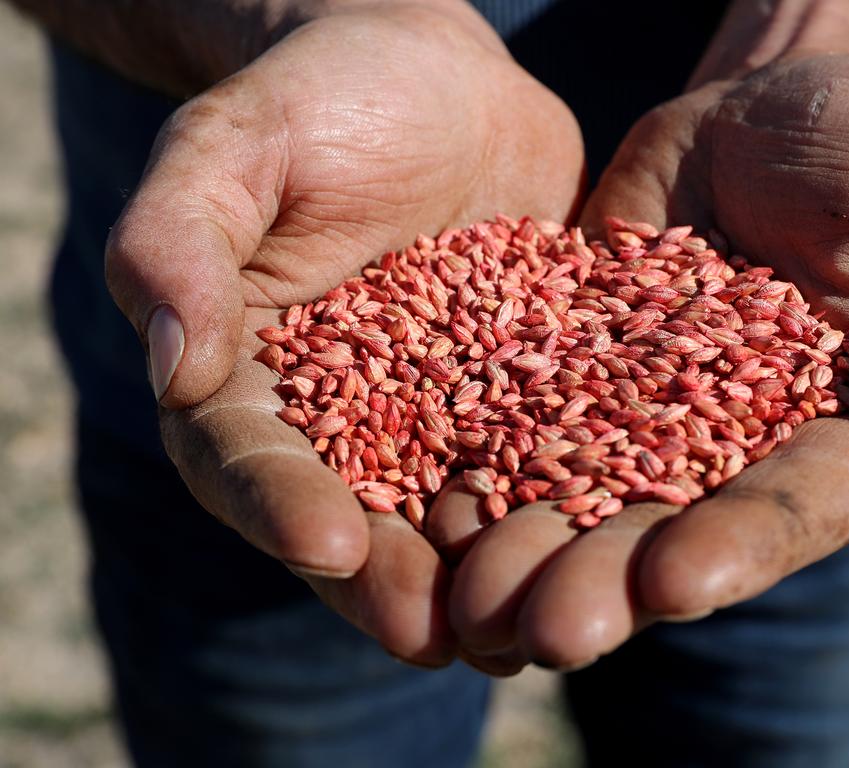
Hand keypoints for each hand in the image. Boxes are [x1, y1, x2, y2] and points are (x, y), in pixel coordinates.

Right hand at [105, 4, 584, 664]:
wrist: (436, 77)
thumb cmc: (318, 95)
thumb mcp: (234, 146)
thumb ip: (180, 242)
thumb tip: (172, 368)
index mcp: (256, 375)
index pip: (251, 460)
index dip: (280, 507)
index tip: (329, 543)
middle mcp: (346, 416)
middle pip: (357, 515)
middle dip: (391, 579)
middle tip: (436, 636)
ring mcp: (440, 411)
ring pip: (452, 508)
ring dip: (483, 575)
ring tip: (526, 630)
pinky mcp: (522, 391)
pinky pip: (543, 453)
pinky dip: (566, 501)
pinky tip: (603, 542)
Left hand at [435, 53, 848, 671]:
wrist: (785, 112)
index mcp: (847, 434)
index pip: (800, 505)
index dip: (740, 546)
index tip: (675, 583)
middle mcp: (738, 446)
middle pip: (672, 528)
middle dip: (609, 582)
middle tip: (547, 633)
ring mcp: (649, 410)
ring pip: (583, 492)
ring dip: (528, 551)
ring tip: (471, 603)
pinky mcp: (580, 361)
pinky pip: (524, 415)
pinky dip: (479, 460)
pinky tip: (430, 509)